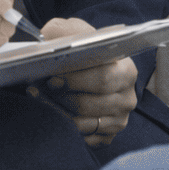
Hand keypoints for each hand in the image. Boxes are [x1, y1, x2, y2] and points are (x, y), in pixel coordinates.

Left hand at [27, 17, 137, 145]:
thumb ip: (63, 32)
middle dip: (61, 97)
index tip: (52, 78)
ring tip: (40, 98)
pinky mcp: (108, 137)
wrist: (91, 68)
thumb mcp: (76, 32)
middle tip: (42, 89)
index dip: (75, 80)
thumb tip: (47, 42)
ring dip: (57, 111)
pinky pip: (81, 137)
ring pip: (82, 123)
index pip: (103, 78)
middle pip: (89, 104)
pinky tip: (52, 111)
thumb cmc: (83, 50)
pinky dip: (63, 126)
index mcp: (126, 70)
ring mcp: (119, 119)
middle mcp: (128, 98)